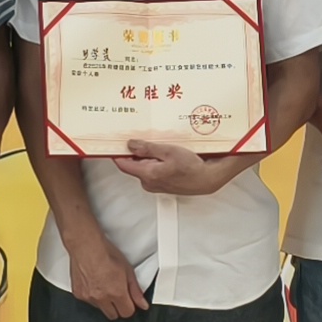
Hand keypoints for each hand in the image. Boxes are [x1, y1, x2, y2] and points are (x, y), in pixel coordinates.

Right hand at [59, 229, 146, 320]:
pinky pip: (88, 302)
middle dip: (117, 307)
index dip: (129, 306)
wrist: (86, 246)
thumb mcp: (127, 270)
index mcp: (117, 293)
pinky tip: (93, 283)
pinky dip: (92, 296)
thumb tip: (142, 304)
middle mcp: (102, 298)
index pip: (127, 313)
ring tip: (104, 285)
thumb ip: (135, 290)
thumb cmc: (106, 253)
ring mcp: (89, 298)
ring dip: (104, 302)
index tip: (128, 301)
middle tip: (117, 294)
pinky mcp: (78, 294)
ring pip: (100, 309)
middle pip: (113, 315)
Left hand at [114, 143, 240, 198]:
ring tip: (160, 145)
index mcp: (147, 174)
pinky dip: (156, 161)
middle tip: (143, 137)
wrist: (208, 179)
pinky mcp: (162, 183)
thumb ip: (148, 148)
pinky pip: (153, 169)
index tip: (113, 142)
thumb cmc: (192, 168)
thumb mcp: (169, 151)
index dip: (117, 151)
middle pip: (133, 163)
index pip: (123, 163)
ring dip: (148, 155)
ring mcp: (155, 184)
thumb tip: (131, 145)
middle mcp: (148, 182)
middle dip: (136, 151)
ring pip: (144, 166)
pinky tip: (166, 154)